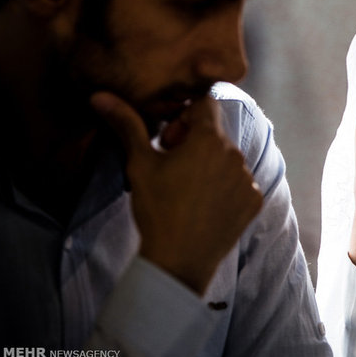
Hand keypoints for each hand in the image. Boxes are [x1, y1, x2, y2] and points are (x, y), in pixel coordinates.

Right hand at [91, 92, 262, 294]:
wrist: (178, 261)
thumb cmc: (157, 209)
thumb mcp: (140, 164)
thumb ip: (127, 124)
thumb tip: (100, 95)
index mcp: (210, 139)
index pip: (204, 103)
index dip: (183, 117)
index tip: (169, 141)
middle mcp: (236, 154)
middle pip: (215, 132)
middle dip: (194, 142)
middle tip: (173, 168)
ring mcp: (248, 179)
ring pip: (228, 158)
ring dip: (210, 165)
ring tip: (187, 191)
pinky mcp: (254, 200)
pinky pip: (240, 182)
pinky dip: (225, 187)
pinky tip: (204, 206)